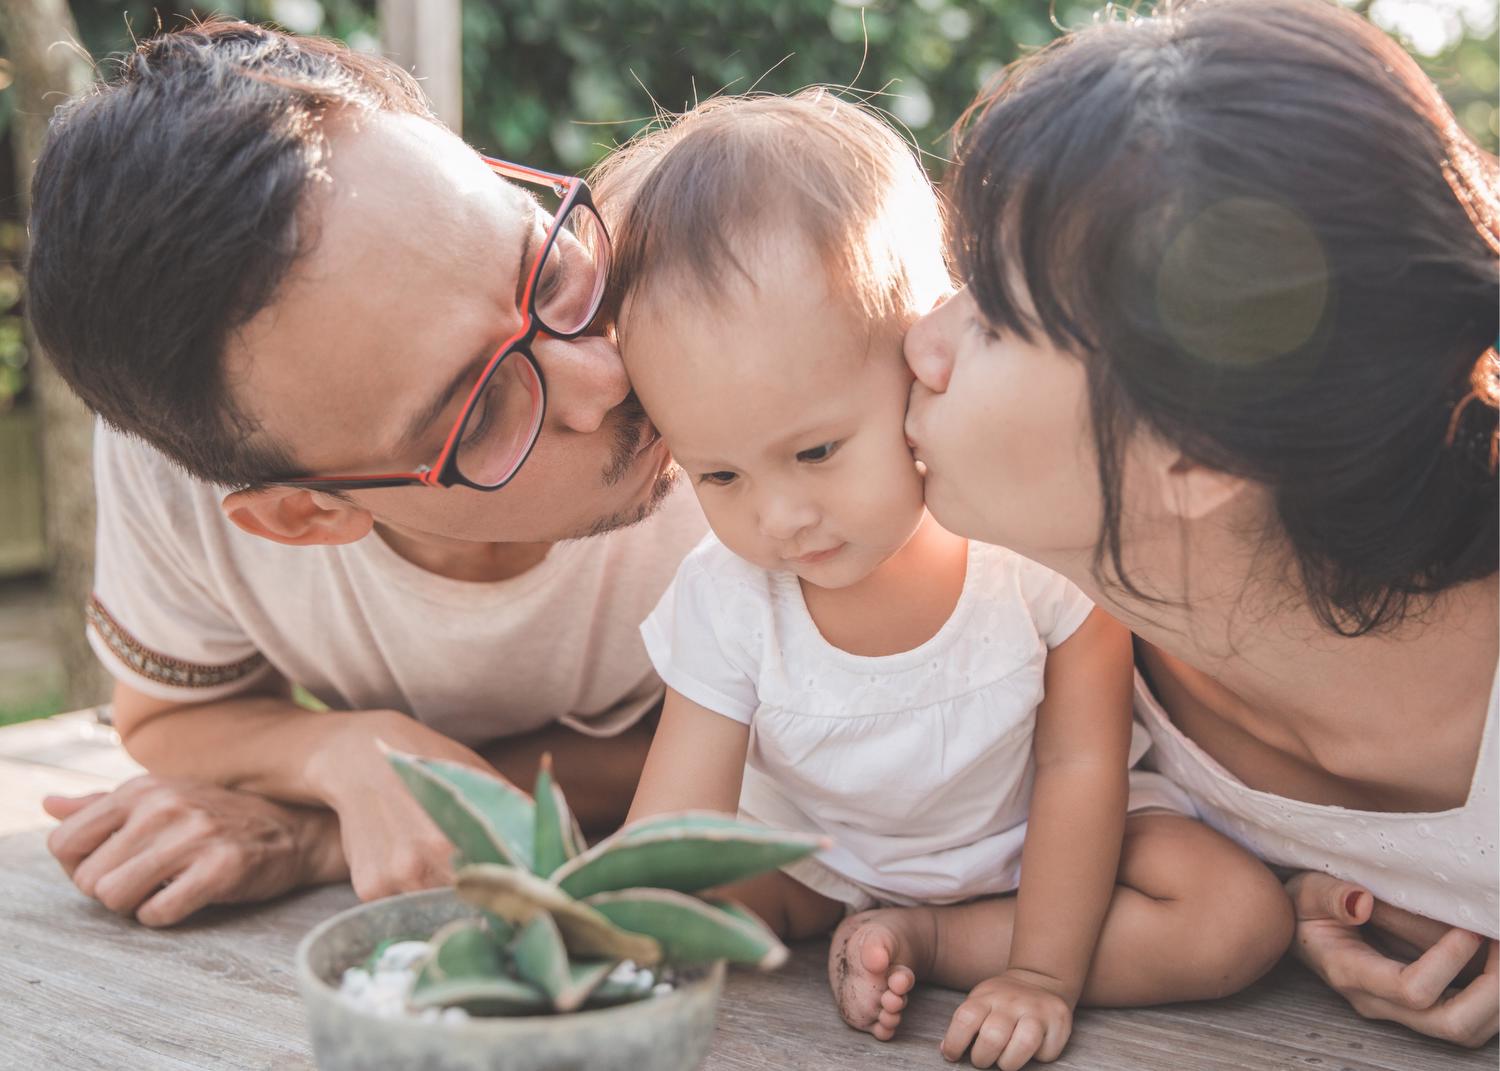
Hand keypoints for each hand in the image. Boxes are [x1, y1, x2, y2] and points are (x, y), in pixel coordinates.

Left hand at [44, 775, 343, 926]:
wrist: (296, 831)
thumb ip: (102, 805)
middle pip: (87, 879)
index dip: (81, 866)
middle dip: (110, 890)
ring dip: (135, 905)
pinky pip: (157, 913)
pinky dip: (165, 915)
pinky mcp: (221, 868)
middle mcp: (163, 805)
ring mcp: (194, 835)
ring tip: (164, 888)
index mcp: (141, 788)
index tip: (115, 864)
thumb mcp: (161, 797)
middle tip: (146, 880)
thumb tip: (48, 804)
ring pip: (114, 897)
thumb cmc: (219, 818)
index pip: (63, 842)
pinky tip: (187, 897)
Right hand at [304, 710, 509, 901]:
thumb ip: (514, 812)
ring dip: (442, 894)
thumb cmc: (429, 763)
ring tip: (441, 862)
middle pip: (462, 905)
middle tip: (484, 880)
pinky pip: (403, 903)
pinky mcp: (367, 889)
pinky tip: (409, 858)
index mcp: (449, 842)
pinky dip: (412, 889)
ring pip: (432, 908)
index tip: (514, 892)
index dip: (504, 892)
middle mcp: (416, 867)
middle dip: (476, 897)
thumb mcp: (477, 776)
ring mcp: (389, 881)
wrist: (358, 759)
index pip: (491, 890)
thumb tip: (556, 841)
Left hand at [941, 968, 1073, 1069]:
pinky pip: (1048, 1051)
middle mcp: (1012, 1001)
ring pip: (1024, 1043)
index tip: (952, 1055)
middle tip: (982, 1060)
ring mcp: (1037, 1009)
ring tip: (1005, 1061)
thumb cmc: (1002, 1002)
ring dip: (1010, 1062)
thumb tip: (946, 1050)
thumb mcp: (979, 1003)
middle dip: (983, 1058)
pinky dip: (1038, 1058)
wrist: (1040, 979)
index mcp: (987, 996)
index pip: (966, 1019)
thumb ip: (964, 1025)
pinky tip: (1031, 1051)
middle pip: (993, 1036)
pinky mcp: (1059, 1020)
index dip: (955, 1042)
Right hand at [1286, 871, 1497, 1046]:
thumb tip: (1362, 902)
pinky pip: (1469, 1020)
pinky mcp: (1419, 1007)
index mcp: (1350, 973)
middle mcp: (1378, 1002)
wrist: (1301, 927)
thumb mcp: (1307, 891)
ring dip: (1498, 999)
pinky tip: (1494, 962)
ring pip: (1467, 1030)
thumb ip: (1330, 896)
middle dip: (1492, 991)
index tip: (1468, 927)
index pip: (1412, 989)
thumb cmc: (1306, 906)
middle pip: (1451, 1024)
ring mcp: (1400, 1010)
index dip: (1448, 961)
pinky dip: (1493, 999)